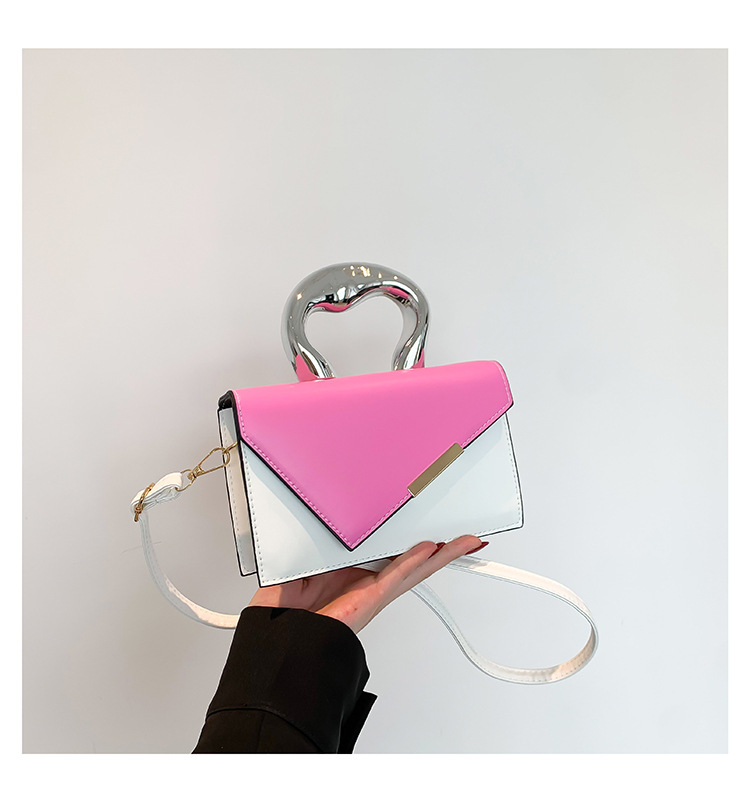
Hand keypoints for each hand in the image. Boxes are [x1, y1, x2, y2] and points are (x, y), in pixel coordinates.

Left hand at [247, 535, 487, 633]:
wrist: (277, 649)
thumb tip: (317, 529)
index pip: (383, 555)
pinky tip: (432, 550)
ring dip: (440, 555)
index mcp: (345, 576)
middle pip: (409, 564)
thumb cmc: (282, 619)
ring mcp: (369, 594)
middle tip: (461, 539)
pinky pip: (395, 577)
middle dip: (437, 551)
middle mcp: (363, 585)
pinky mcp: (368, 600)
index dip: (404, 543)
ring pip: (413, 570)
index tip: (421, 529)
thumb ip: (311, 550)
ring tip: (465, 543)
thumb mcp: (296, 570)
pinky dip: (414, 562)